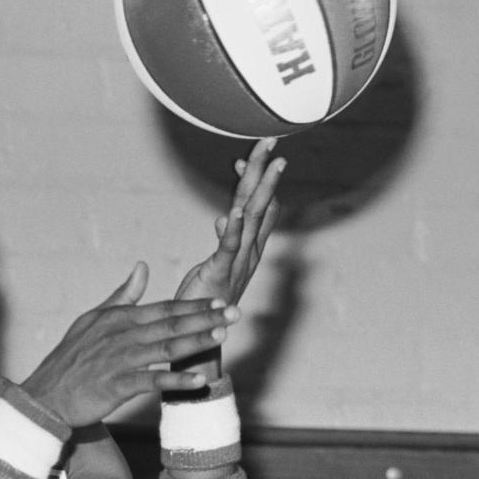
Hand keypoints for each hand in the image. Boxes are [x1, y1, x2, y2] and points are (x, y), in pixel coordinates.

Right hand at [22, 262, 240, 426]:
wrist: (47, 394)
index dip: (194, 306)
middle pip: (171, 323)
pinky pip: (152, 380)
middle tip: (235, 312)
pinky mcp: (117, 385)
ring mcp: (120, 360)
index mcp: (120, 318)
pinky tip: (199, 380)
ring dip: (195, 341)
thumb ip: (123, 295)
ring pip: (165, 347)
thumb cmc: (72, 358)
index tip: (220, 302)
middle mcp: (123, 335)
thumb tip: (143, 267)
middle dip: (205, 318)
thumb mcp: (93, 319)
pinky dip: (176, 379)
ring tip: (222, 336)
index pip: (164, 308)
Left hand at [175, 138, 284, 305]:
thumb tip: (227, 216)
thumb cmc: (209, 300)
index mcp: (249, 247)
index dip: (255, 180)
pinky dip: (232, 228)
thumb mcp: (219, 264)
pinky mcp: (220, 271)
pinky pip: (229, 246)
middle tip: (273, 142)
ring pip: (251, 216)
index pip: (256, 206)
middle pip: (259, 202)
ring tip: (269, 163)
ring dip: (260, 188)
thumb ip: (227, 240)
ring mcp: (238, 260)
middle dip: (266, 171)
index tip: (253, 156)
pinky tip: (231, 210)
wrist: (204, 336)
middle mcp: (249, 250)